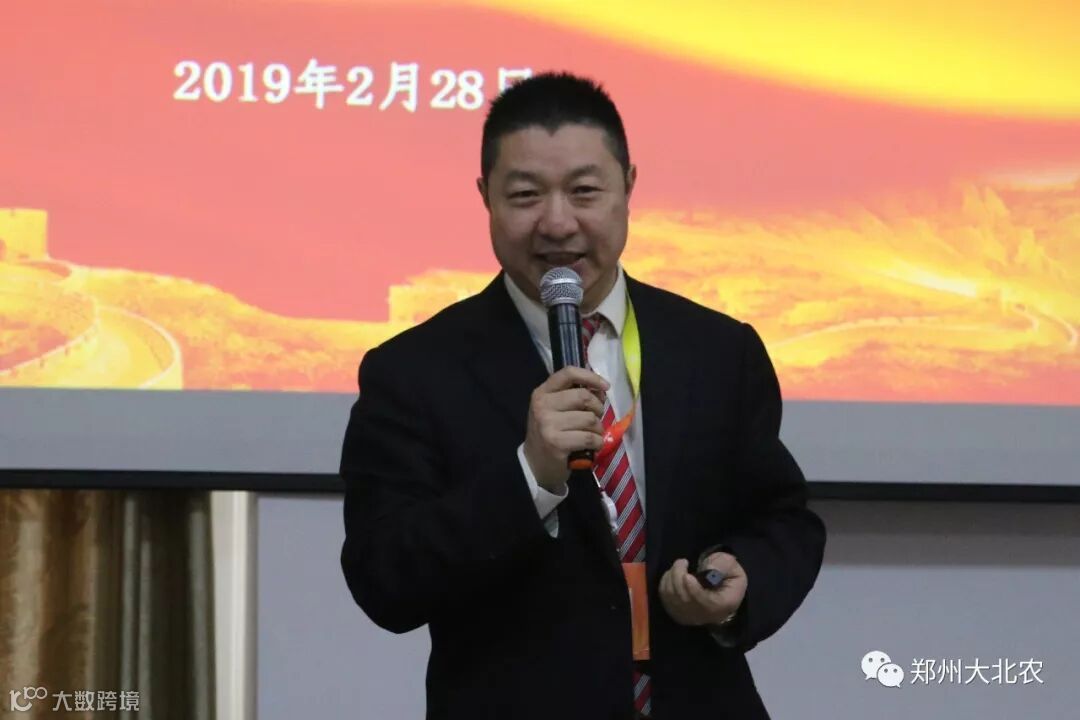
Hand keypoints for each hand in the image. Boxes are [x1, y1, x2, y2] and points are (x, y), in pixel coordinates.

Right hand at [523, 366, 608, 492]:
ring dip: (598, 429)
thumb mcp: (554, 409)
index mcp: (542, 392)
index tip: (605, 387)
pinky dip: (597, 443)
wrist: (535, 464)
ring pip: (590, 419)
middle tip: (596, 418)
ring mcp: (548, 424)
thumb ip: (573, 396)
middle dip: (598, 408)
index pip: (568, 373)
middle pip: (584, 396)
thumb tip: (601, 391)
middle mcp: (542, 405)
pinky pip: (589, 438)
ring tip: (593, 435)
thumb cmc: (550, 433)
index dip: (591, 377)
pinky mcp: (556, 443)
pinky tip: (593, 446)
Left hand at [659, 554, 746, 626]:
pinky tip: (672, 574)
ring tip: (679, 566)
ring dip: (671, 578)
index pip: (705, 603)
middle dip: (678, 577)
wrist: (722, 589)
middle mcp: (705, 616)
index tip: (687, 576)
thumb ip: (722, 565)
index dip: (694, 590)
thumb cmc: (727, 576)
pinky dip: (665, 584)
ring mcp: (689, 617)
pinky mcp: (677, 614)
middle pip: (685, 600)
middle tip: (682, 561)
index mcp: (722, 605)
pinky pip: (665, 599)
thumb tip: (708, 569)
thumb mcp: (732, 567)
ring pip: (672, 599)